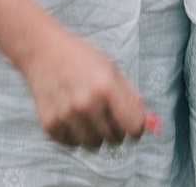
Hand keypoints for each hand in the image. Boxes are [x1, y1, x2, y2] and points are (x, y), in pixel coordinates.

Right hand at [20, 30, 149, 148]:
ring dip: (95, 134)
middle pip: (114, 139)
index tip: (130, 121)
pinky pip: (72, 144)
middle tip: (105, 112)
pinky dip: (75, 134)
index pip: (133, 129)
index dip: (135, 126)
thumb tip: (154, 128)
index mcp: (105, 88)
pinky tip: (70, 113)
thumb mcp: (112, 71)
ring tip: (87, 112)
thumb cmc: (81, 59)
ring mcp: (65, 116)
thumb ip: (133, 100)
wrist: (41, 50)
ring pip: (93, 146)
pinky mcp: (49, 125)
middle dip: (114, 129)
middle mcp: (85, 104)